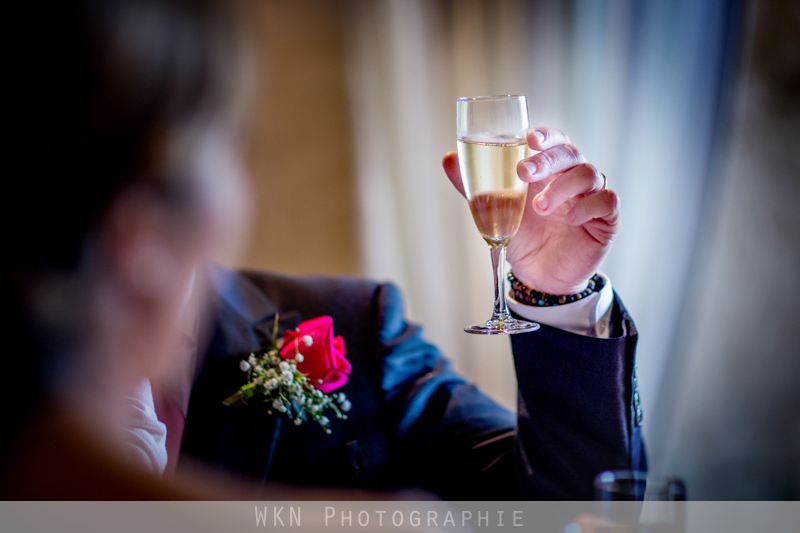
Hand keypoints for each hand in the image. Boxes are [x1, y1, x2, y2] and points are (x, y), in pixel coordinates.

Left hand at [442, 126, 619, 294]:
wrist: (538, 277)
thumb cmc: (521, 236)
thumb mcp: (493, 211)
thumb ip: (473, 186)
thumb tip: (447, 159)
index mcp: (548, 170)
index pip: (553, 140)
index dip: (545, 135)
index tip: (529, 138)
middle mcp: (571, 178)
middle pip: (570, 152)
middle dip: (547, 159)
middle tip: (523, 172)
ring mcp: (591, 196)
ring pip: (589, 173)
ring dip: (562, 186)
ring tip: (540, 207)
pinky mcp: (606, 219)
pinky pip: (608, 200)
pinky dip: (590, 205)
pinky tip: (571, 218)